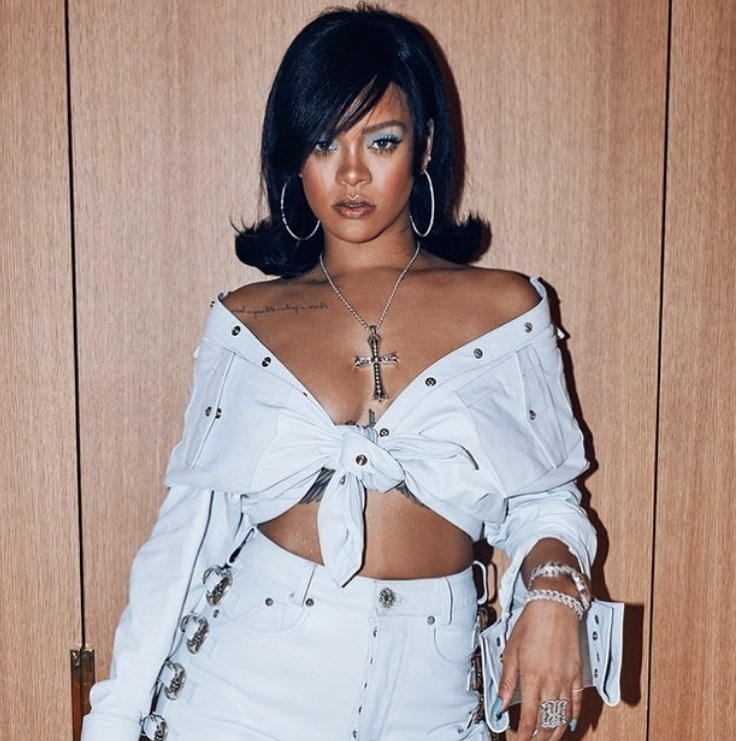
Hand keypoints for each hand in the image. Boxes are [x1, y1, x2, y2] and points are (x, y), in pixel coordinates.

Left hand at [494, 599, 582, 739]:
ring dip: (554, 732)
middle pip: (547, 722)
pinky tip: (568, 723)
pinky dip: (573, 716)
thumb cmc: (531, 624)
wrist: (554, 607)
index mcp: (532, 678)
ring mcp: (566, 680)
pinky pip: (577, 702)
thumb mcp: (510, 651)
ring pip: (563, 717)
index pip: (529, 718)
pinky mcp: (577, 675)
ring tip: (547, 738)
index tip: (519, 739)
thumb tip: (500, 703)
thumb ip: (506, 681)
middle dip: (539, 737)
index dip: (524, 735)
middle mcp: (551, 682)